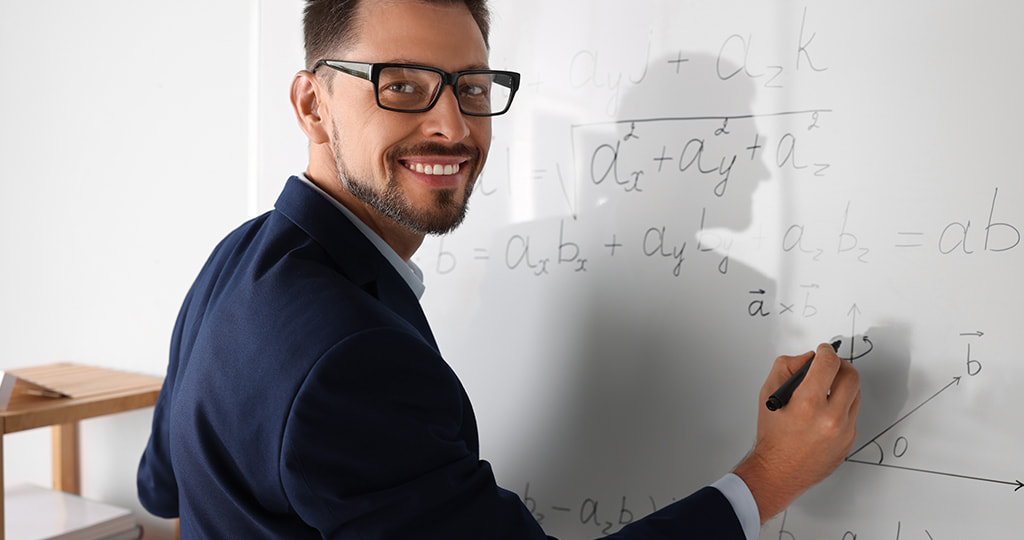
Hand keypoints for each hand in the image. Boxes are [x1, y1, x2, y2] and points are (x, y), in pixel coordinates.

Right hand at [732, 342, 860, 522]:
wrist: (778, 471)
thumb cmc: (772, 436)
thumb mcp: (769, 393)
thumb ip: (787, 367)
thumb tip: (808, 358)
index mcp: (808, 404)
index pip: (829, 363)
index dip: (826, 351)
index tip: (824, 350)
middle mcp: (830, 418)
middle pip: (851, 376)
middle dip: (840, 365)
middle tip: (830, 365)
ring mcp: (843, 431)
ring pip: (856, 394)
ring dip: (843, 385)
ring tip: (827, 389)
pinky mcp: (849, 441)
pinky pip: (853, 413)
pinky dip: (842, 406)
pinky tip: (826, 411)